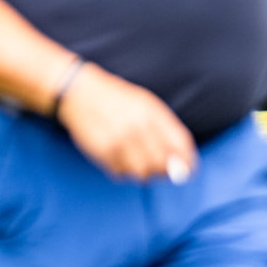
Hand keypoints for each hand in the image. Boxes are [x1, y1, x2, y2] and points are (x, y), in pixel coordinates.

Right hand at [56, 60, 195, 182]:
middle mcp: (138, 126)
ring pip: (144, 173)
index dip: (188, 161)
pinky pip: (122, 173)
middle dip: (165, 170)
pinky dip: (124, 170)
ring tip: (135, 158)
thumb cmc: (116, 98)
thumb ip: (166, 130)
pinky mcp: (104, 151)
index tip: (188, 168)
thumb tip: (184, 163)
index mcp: (151, 111)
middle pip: (164, 164)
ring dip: (144, 172)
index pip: (181, 144)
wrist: (79, 92)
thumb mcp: (145, 104)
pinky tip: (118, 155)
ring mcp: (120, 140)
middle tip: (158, 165)